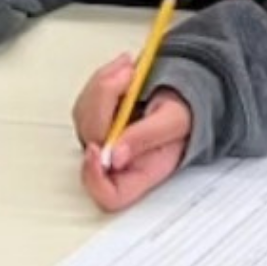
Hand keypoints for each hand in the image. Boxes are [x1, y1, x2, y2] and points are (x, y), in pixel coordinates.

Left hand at [73, 52, 191, 212]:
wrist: (182, 94)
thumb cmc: (182, 115)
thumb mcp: (173, 122)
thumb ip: (146, 137)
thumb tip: (114, 156)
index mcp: (140, 172)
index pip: (109, 195)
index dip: (95, 178)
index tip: (97, 148)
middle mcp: (116, 160)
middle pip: (91, 141)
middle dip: (105, 100)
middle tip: (129, 76)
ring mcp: (103, 138)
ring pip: (84, 115)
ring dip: (104, 85)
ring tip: (130, 70)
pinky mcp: (95, 118)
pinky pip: (86, 99)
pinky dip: (102, 80)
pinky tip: (122, 70)